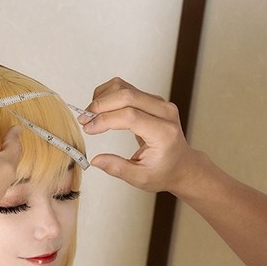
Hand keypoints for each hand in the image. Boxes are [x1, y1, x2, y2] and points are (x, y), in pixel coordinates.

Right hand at [81, 77, 198, 194]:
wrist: (182, 165)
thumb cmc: (164, 172)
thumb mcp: (141, 178)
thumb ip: (118, 169)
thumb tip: (95, 160)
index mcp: (164, 133)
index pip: (130, 116)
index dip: (105, 119)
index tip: (88, 128)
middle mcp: (165, 113)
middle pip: (127, 95)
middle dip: (100, 105)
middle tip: (84, 119)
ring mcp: (160, 103)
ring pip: (125, 87)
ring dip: (103, 97)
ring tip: (90, 115)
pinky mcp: (152, 100)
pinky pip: (127, 88)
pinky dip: (109, 94)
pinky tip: (100, 109)